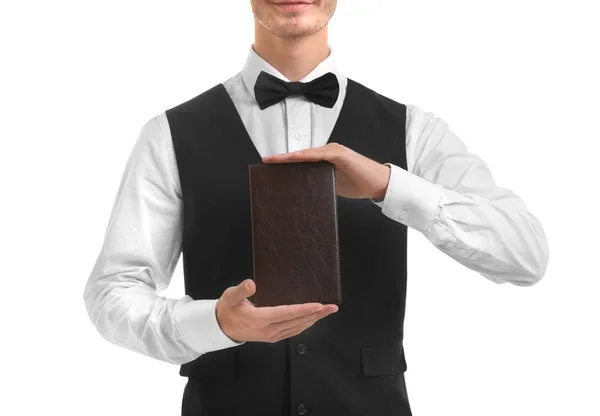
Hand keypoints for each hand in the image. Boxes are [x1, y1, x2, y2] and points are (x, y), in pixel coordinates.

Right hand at [216, 279, 338, 342]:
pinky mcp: (273, 337)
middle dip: (316, 314)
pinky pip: (293, 332)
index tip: (319, 305)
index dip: (304, 309)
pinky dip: (305, 325)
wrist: (221, 328)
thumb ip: (241, 290)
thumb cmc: (227, 309)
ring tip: (326, 312)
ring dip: (313, 320)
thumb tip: (251, 284)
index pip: (287, 313)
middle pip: (297, 321)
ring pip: (297, 328)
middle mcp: (269, 329)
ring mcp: (272, 335)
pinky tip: (312, 320)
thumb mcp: (230, 296)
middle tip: (332, 307)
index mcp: (261, 319)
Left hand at [262, 143, 390, 199]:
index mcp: (325, 158)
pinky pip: (319, 154)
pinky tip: (294, 158)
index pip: (302, 159)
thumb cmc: (358, 183)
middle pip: (301, 154)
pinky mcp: (340, 154)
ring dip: (291, 157)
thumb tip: (300, 189)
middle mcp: (328, 152)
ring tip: (274, 161)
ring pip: (307, 153)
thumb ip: (319, 182)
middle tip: (266, 162)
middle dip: (284, 159)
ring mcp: (334, 151)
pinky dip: (306, 156)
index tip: (269, 164)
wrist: (378, 183)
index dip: (286, 161)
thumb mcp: (333, 184)